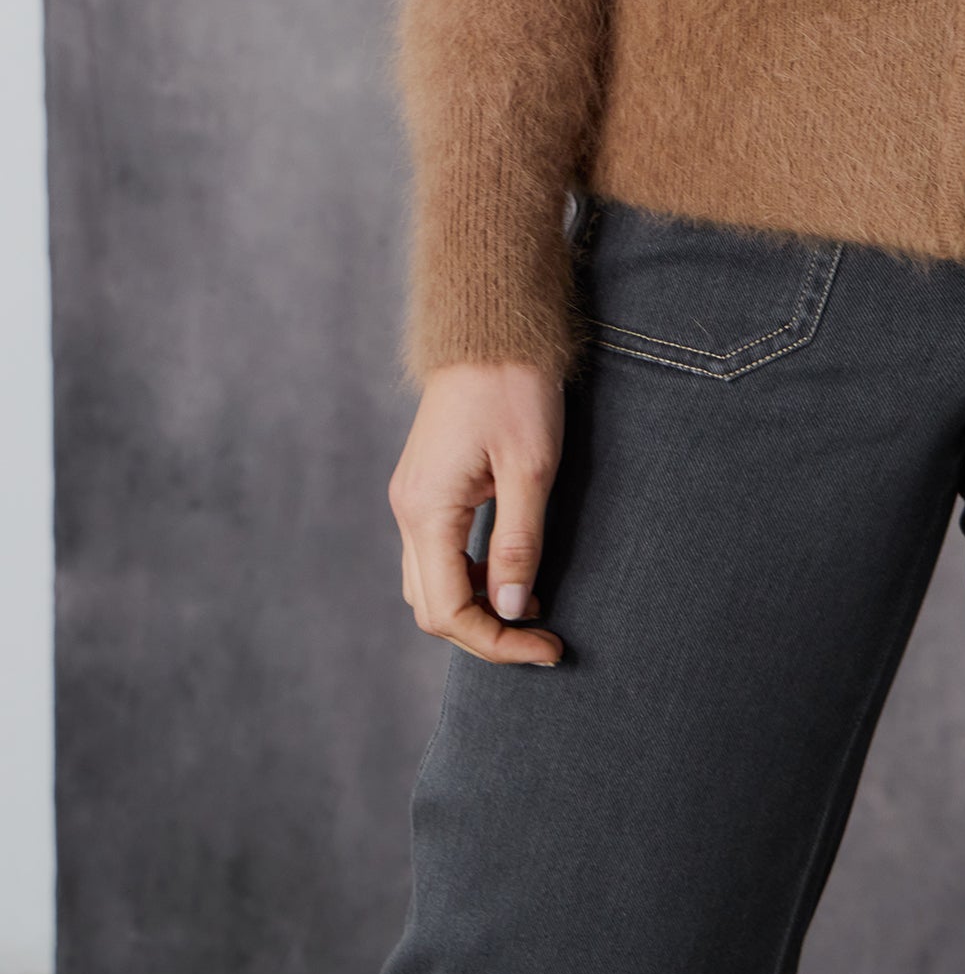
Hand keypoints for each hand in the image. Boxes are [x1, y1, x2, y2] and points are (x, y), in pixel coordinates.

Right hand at [387, 361, 566, 666]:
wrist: (492, 325)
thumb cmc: (515, 387)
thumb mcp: (531, 467)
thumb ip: (518, 544)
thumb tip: (511, 610)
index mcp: (427, 510)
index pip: (449, 610)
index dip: (497, 642)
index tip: (548, 648)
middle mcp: (408, 509)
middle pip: (432, 606)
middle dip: (485, 634)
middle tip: (543, 641)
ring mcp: (412, 497)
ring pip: (429, 583)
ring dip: (474, 609)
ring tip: (531, 612)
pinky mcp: (426, 486)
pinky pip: (435, 553)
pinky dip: (467, 578)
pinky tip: (506, 575)